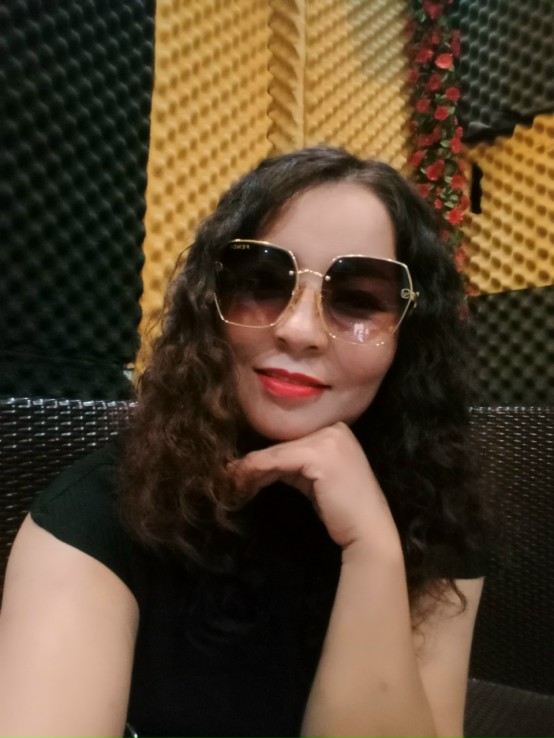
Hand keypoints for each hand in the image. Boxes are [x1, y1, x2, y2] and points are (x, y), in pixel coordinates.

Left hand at [229, 423, 398, 550]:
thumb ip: (294, 465)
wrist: (368, 531)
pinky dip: (254, 472)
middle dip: (253, 464)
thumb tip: (259, 463)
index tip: (239, 472)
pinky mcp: (318, 454)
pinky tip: (240, 483)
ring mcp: (328, 438)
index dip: (264, 458)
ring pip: (275, 453)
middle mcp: (334, 428)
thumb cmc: (342, 512)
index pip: (291, 442)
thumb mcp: (315, 479)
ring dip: (248, 469)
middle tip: (227, 478)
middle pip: (282, 445)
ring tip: (229, 483)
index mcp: (336, 430)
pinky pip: (276, 461)